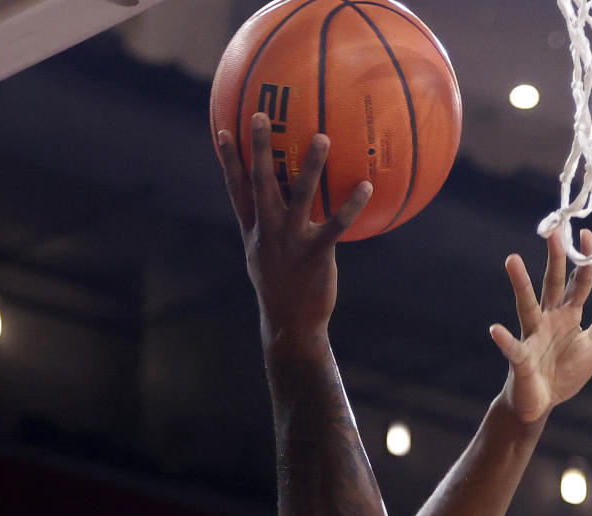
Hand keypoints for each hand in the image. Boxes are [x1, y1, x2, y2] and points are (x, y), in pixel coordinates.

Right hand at [217, 114, 372, 345]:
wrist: (291, 325)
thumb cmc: (281, 288)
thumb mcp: (264, 258)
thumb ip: (266, 231)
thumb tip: (273, 212)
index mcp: (254, 230)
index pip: (237, 190)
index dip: (230, 160)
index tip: (224, 129)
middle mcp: (268, 231)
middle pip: (261, 182)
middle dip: (260, 148)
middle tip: (261, 114)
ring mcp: (291, 242)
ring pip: (300, 196)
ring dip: (310, 165)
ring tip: (321, 137)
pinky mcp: (316, 255)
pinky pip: (336, 225)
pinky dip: (351, 206)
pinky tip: (366, 187)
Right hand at [490, 228, 591, 424]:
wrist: (541, 404)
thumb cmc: (565, 373)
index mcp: (568, 315)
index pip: (578, 282)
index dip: (585, 261)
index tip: (587, 235)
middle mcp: (549, 320)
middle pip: (552, 284)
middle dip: (554, 259)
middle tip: (553, 231)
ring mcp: (533, 337)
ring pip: (527, 306)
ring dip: (520, 284)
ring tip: (512, 260)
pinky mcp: (521, 360)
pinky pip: (513, 348)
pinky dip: (504, 340)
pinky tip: (496, 330)